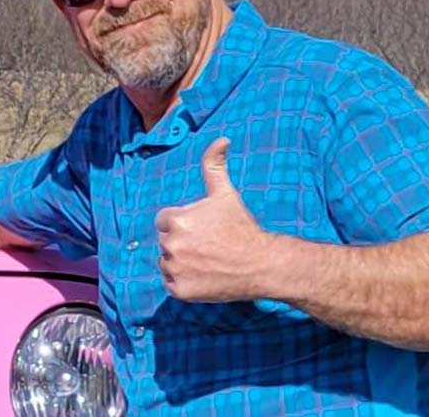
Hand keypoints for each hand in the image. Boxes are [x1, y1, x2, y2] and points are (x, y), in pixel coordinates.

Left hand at [155, 138, 282, 302]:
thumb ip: (214, 165)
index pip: (165, 221)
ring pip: (166, 262)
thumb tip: (221, 139)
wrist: (262, 264)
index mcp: (175, 220)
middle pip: (166, 241)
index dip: (184, 224)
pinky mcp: (180, 290)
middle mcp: (171, 244)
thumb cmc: (242, 227)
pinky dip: (184, 282)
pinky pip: (172, 283)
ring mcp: (175, 269)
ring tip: (207, 260)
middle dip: (183, 242)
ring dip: (181, 262)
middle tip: (209, 246)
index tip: (204, 229)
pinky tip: (204, 275)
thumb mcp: (225, 194)